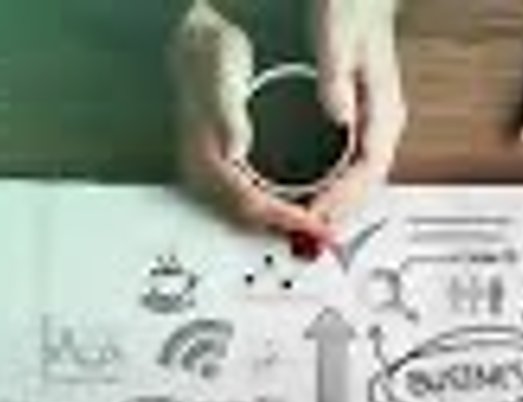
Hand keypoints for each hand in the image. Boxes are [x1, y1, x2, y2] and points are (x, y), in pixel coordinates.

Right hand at [171, 3, 330, 241]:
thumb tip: (235, 150)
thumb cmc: (212, 58)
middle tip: (325, 234)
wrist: (197, 47)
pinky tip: (298, 206)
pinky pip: (248, 201)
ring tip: (318, 227)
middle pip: (249, 218)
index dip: (285, 218)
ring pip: (248, 215)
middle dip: (288, 228)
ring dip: (282, 222)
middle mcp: (202, 173)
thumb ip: (228, 114)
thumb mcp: (221, 76)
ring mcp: (209, 173)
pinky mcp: (220, 169)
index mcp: (204, 158)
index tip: (316, 225)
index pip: (250, 204)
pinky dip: (274, 209)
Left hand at [304, 0, 407, 226]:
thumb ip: (337, 76)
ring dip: (338, 204)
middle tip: (311, 232)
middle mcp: (384, 119)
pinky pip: (353, 166)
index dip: (343, 198)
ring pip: (361, 178)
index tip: (319, 215)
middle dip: (340, 212)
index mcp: (385, 106)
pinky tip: (315, 194)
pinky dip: (334, 186)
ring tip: (310, 223)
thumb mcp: (340, 34)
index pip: (369, 168)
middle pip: (368, 183)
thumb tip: (339, 116)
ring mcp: (376, 122)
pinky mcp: (361, 122)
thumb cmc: (352, 7)